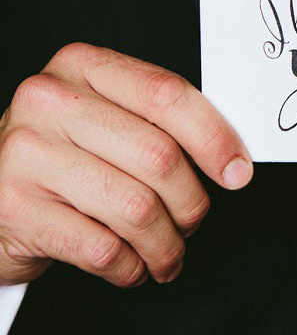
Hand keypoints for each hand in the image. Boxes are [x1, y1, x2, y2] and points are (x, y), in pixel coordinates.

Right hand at [0, 44, 251, 286]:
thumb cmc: (59, 156)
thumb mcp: (102, 119)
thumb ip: (156, 123)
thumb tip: (230, 157)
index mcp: (80, 66)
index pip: (166, 94)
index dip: (214, 137)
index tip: (237, 171)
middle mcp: (49, 101)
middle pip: (159, 156)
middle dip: (190, 203)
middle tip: (191, 222)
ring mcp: (26, 154)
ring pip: (136, 208)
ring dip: (165, 245)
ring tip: (165, 254)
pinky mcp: (16, 209)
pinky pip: (103, 249)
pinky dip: (130, 267)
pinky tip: (130, 265)